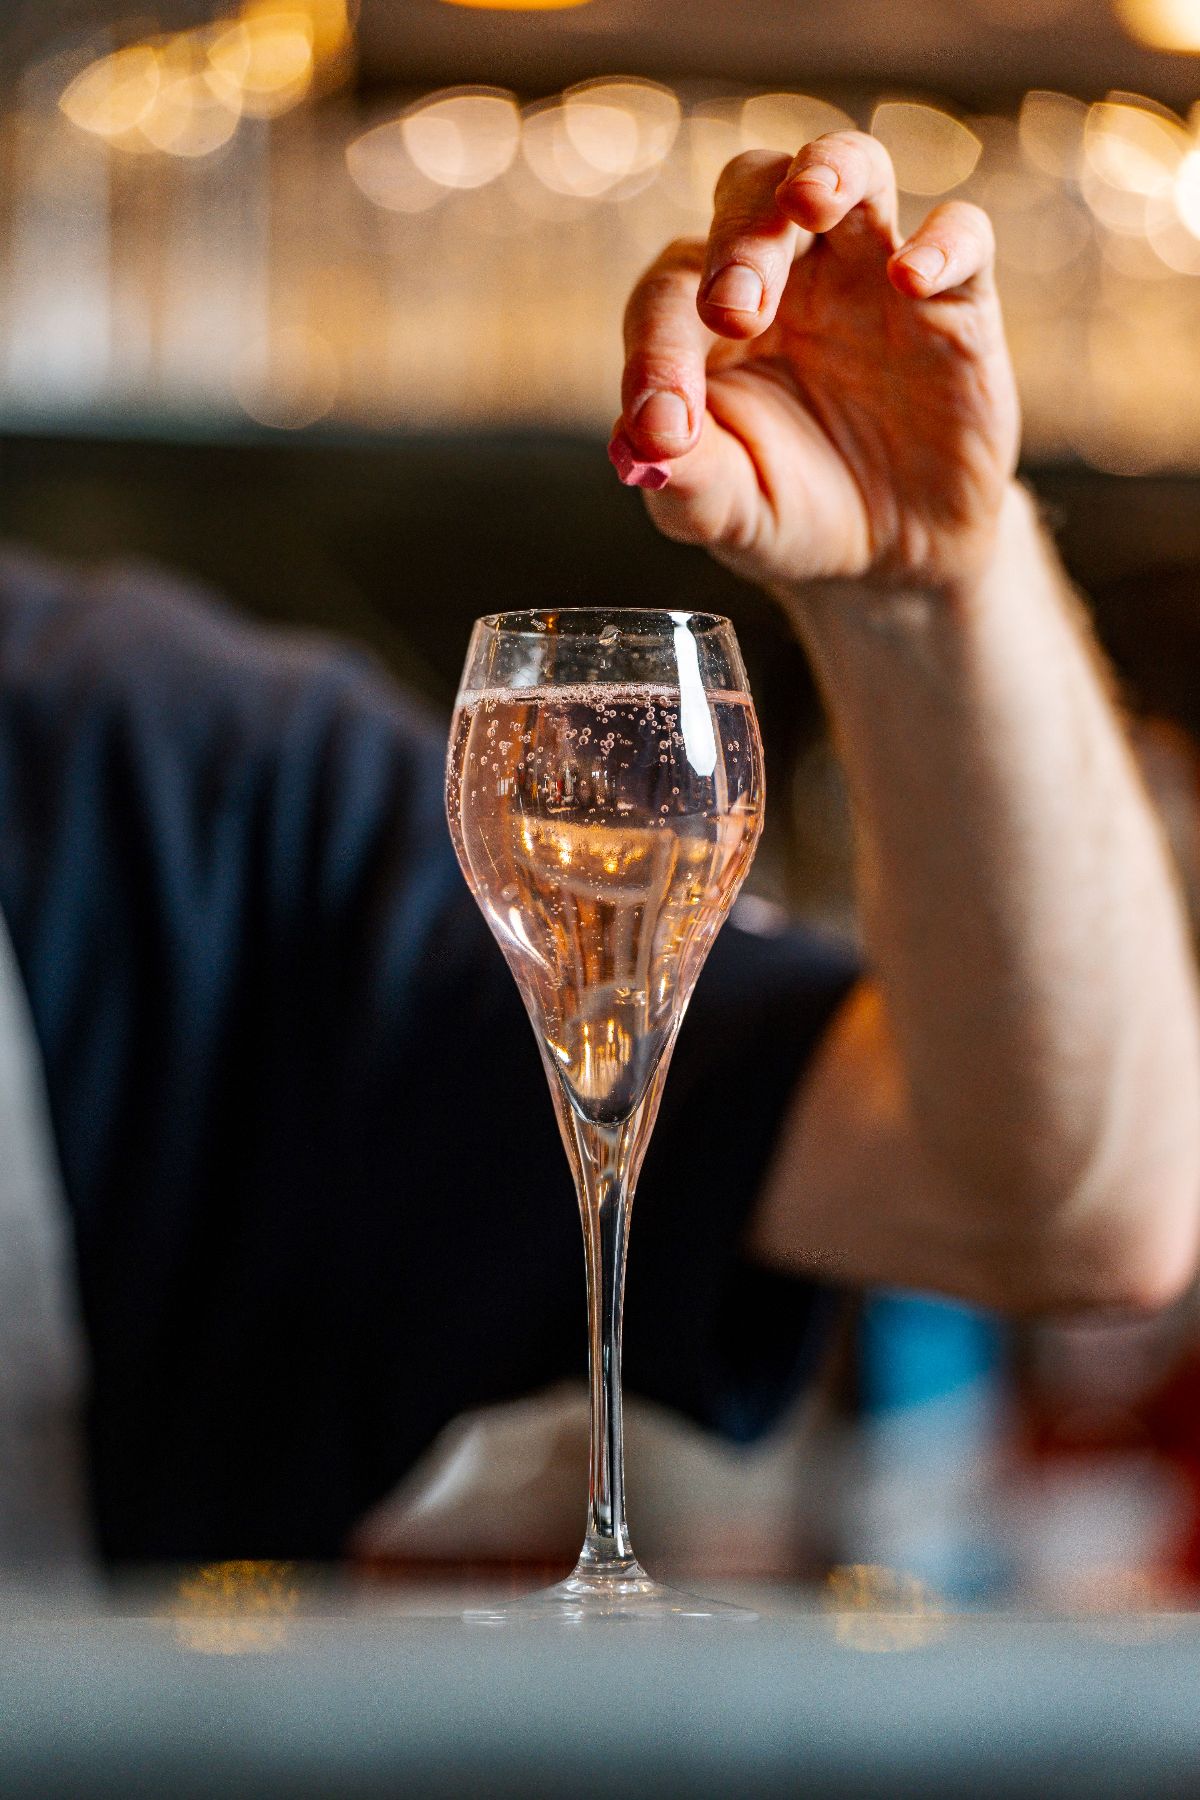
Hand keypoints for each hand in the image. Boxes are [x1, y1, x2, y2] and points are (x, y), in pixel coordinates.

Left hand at [611, 132, 1020, 596]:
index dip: (657, 351)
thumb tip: (641, 445)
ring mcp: (872, 271)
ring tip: (809, 199)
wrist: (893, 558)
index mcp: (708, 317)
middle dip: (738, 239)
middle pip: (751, 190)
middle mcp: (787, 272)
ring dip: (829, 169)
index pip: (669, 295)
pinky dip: (942, 244)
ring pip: (854, 169)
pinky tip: (911, 281)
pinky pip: (962, 236)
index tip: (660, 424)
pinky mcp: (958, 299)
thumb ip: (685, 480)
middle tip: (732, 309)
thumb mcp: (729, 514)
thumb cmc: (793, 515)